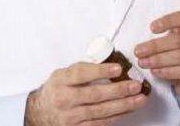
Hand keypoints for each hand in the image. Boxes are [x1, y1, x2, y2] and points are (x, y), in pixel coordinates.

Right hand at [24, 62, 147, 125]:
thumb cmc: (58, 89)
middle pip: (94, 95)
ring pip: (100, 112)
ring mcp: (69, 117)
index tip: (119, 68)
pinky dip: (116, 116)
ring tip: (139, 99)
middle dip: (118, 90)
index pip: (81, 74)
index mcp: (61, 80)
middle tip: (136, 85)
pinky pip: (99, 124)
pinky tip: (128, 109)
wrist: (40, 113)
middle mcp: (64, 99)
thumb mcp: (64, 74)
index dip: (101, 71)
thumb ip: (85, 68)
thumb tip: (112, 60)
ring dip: (123, 105)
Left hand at [134, 11, 179, 102]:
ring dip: (158, 59)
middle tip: (138, 51)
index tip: (152, 28)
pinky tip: (155, 71)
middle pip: (178, 40)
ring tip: (143, 63)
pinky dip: (167, 71)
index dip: (168, 21)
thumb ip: (162, 42)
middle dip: (155, 46)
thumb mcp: (173, 45)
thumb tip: (141, 48)